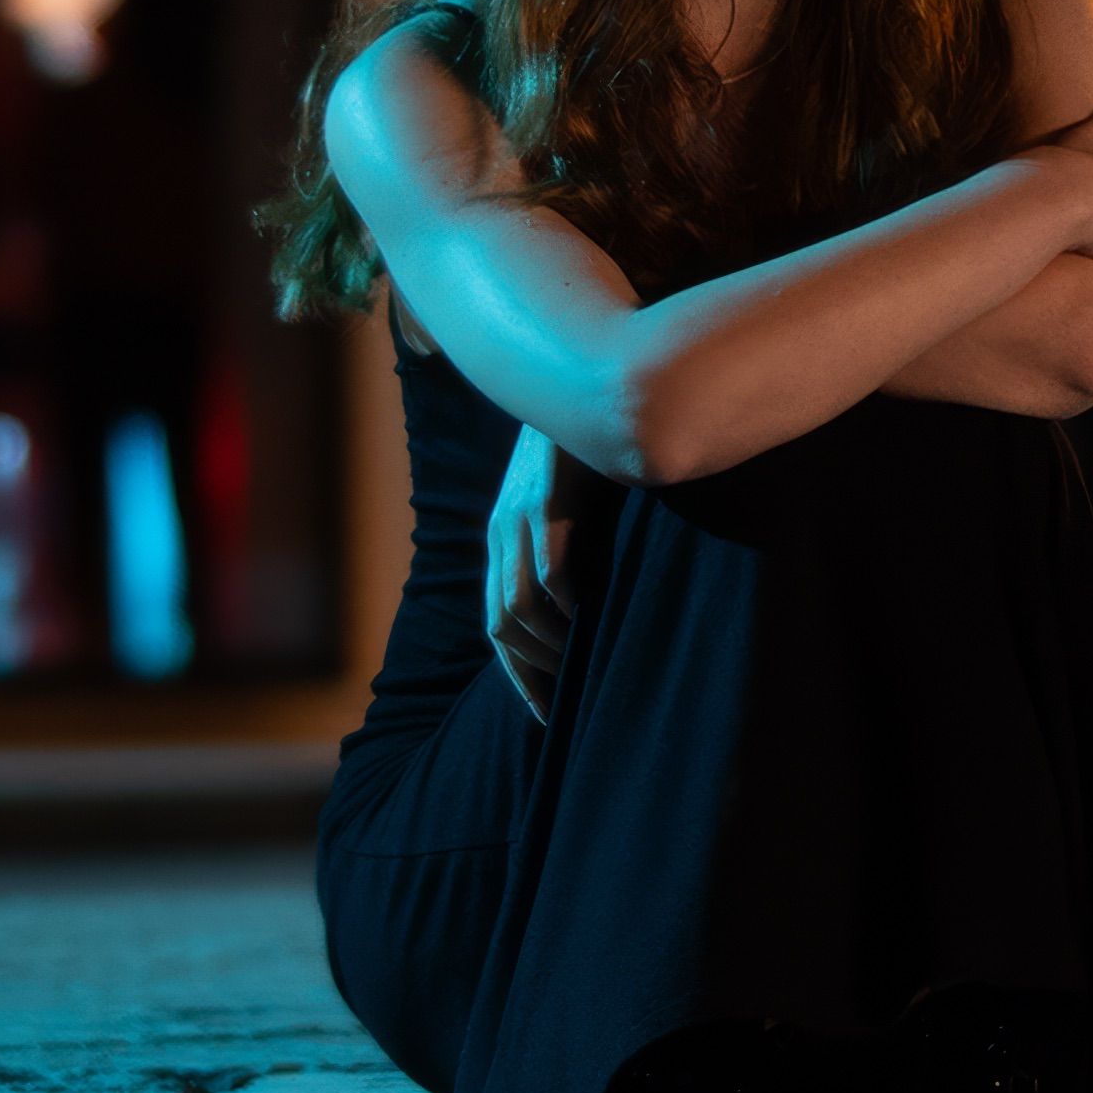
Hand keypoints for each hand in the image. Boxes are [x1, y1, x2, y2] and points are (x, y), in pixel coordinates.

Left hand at [485, 425, 574, 721]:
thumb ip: (572, 543)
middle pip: (501, 624)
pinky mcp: (548, 501)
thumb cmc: (588, 446)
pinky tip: (588, 623)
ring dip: (548, 645)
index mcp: (504, 537)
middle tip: (563, 703)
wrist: (577, 378)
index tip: (544, 714)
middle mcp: (503, 532)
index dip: (517, 673)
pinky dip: (566, 606)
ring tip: (580, 668)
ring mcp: (521, 517)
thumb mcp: (571, 501)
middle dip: (529, 672)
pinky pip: (550, 570)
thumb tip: (595, 597)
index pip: (497, 622)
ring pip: (520, 606)